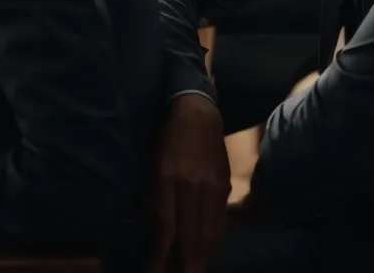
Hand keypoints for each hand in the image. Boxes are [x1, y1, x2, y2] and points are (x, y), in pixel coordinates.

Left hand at [147, 92, 231, 272]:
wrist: (198, 116)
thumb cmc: (165, 141)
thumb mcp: (149, 166)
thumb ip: (151, 199)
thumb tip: (154, 234)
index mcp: (167, 179)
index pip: (166, 227)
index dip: (161, 254)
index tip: (154, 271)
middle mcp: (192, 186)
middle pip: (190, 235)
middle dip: (184, 264)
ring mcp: (212, 189)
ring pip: (208, 233)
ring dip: (201, 258)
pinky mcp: (224, 189)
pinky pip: (219, 222)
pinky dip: (213, 242)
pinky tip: (207, 255)